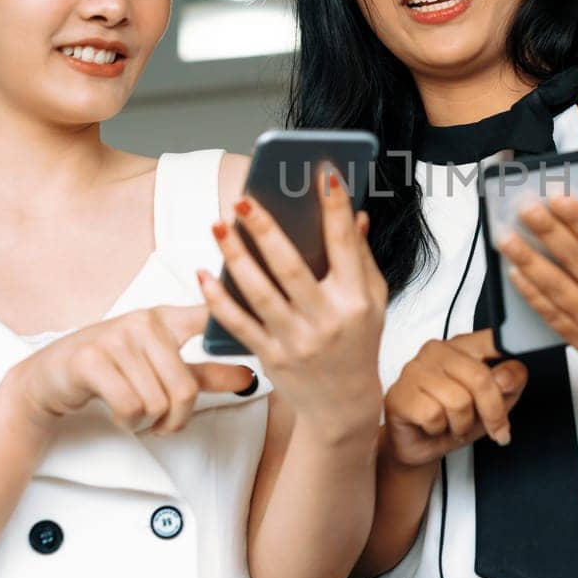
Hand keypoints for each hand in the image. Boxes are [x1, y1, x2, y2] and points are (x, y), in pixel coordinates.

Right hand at [12, 304, 257, 433]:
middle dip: (177, 418)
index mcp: (166, 318)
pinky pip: (131, 407)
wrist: (50, 378)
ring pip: (158, 402)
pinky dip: (129, 422)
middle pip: (185, 388)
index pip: (210, 316)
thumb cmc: (111, 368)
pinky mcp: (93, 360)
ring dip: (149, 423)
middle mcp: (144, 322)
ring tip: (137, 415)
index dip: (233, 322)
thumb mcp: (161, 366)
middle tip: (165, 425)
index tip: (255, 340)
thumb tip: (250, 375)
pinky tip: (120, 414)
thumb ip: (206, 372)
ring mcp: (117, 338)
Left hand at [198, 166, 387, 441]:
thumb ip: (362, 258)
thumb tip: (354, 214)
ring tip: (219, 225)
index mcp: (356, 300)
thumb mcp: (374, 301)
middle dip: (266, 230)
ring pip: (258, 293)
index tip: (322, 172)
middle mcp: (326, 320)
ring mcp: (296, 340)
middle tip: (244, 200)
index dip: (334, 207)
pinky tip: (203, 273)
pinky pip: (237, 324)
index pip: (344, 244)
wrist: (343, 405)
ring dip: (235, 257)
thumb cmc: (359, 343)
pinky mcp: (270, 357)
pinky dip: (217, 299)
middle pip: (291, 268)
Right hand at [384, 330, 527, 467]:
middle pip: (480, 378)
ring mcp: (415, 369)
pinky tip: (432, 427)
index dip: (511, 363)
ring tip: (453, 425)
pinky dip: (438, 430)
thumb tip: (507, 377)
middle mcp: (437, 350)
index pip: (494, 340)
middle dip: (492, 412)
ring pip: (458, 401)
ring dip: (462, 424)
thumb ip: (509, 384)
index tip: (515, 384)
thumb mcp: (494, 404)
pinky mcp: (399, 393)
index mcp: (463, 345)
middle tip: (495, 429)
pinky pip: (434, 415)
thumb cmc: (455, 420)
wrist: (418, 446)